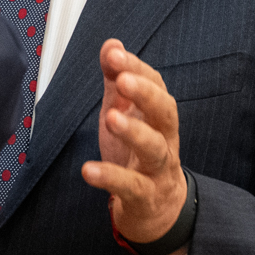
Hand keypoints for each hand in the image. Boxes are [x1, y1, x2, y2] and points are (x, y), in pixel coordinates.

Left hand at [84, 38, 189, 254]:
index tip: (114, 54)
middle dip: (146, 94)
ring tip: (111, 118)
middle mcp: (165, 140)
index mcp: (158, 117)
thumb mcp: (124, 113)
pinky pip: (132, 187)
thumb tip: (112, 44)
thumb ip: (117, 79)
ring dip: (134, 132)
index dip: (137, 68)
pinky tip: (89, 170)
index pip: (156, 86)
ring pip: (155, 149)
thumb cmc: (138, 155)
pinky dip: (111, 178)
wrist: (158, 209)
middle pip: (166, 113)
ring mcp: (158, 170)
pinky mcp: (146, 197)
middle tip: (123, 80)